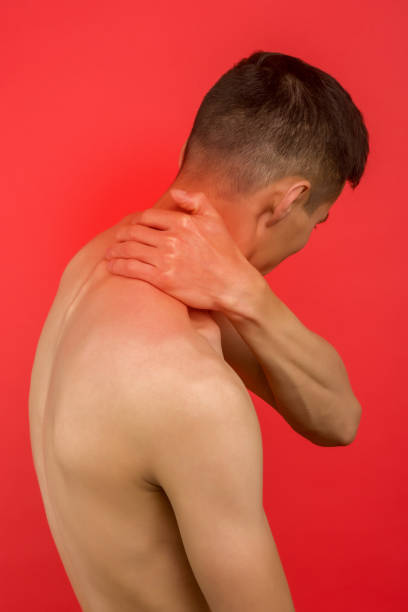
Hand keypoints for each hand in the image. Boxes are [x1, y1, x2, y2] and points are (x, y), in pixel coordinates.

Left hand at [104, 189, 261, 310]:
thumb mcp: (215, 220)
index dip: (136, 221)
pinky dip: (118, 266)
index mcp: (182, 222)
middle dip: (121, 236)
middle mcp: (172, 239)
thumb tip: (176, 193)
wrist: (232, 284)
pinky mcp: (162, 279)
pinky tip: (112, 266)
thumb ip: (197, 201)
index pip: (148, 216)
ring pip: (130, 250)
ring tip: (110, 254)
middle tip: (116, 240)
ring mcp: (166, 260)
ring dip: (115, 251)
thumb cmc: (225, 254)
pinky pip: (132, 269)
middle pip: (134, 232)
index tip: (132, 227)